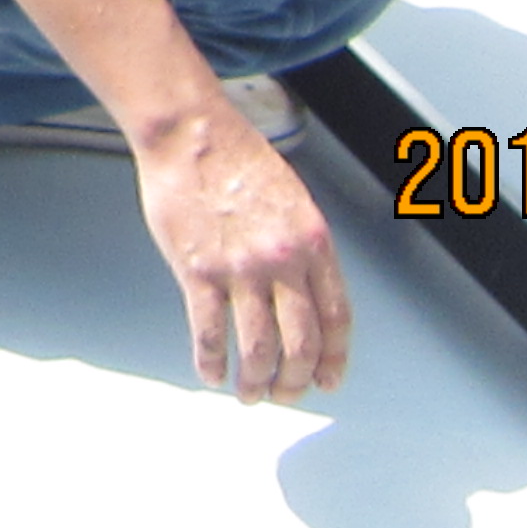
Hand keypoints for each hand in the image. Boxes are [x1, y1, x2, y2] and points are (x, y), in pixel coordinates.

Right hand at [132, 94, 351, 402]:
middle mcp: (283, 260)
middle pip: (301, 343)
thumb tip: (302, 295)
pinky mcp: (198, 271)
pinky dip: (212, 363)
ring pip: (258, 349)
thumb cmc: (235, 158)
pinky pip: (209, 333)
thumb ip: (302, 248)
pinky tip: (211, 374)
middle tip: (285, 393)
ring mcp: (240, 269)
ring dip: (256, 382)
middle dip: (295, 381)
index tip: (327, 379)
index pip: (336, 317)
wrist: (190, 134)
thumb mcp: (293, 200)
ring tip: (249, 393)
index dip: (334, 357)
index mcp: (313, 242)